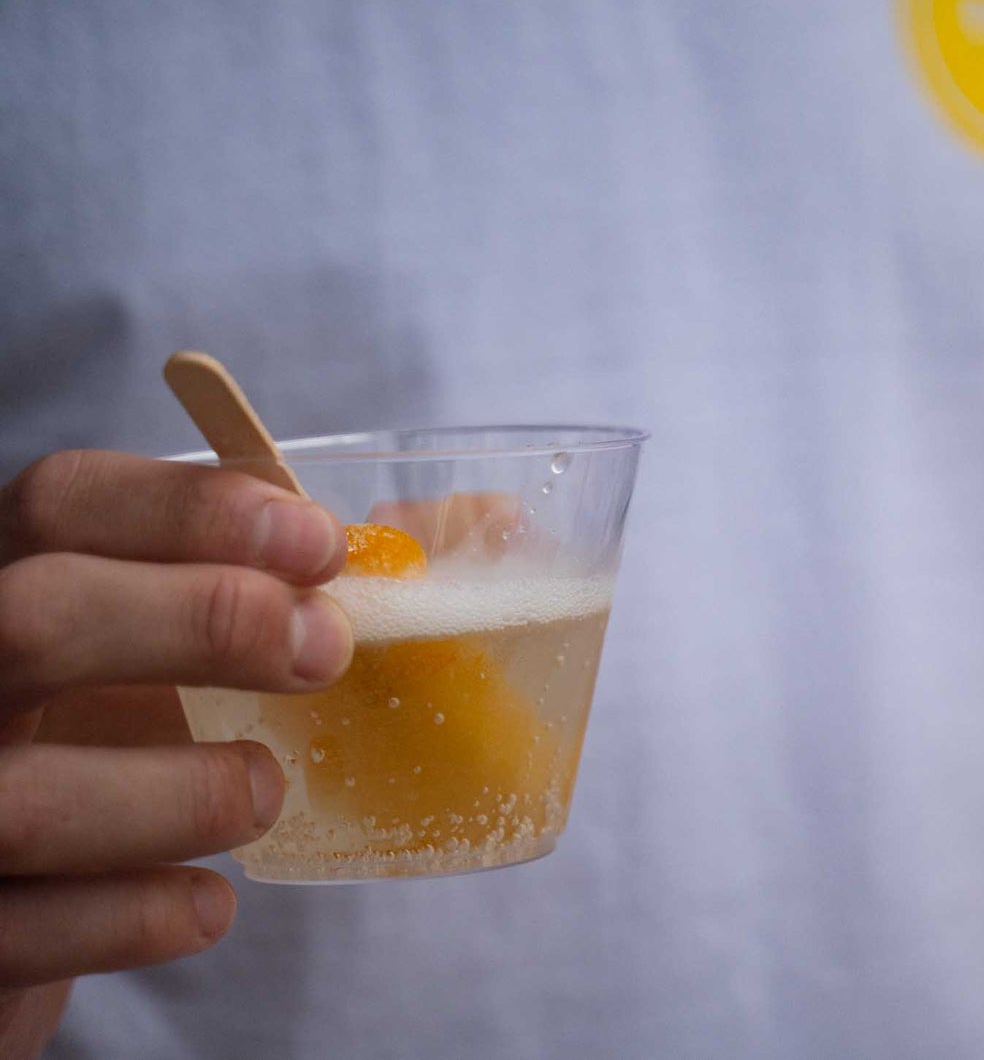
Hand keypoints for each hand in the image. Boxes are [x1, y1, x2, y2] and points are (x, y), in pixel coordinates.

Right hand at [0, 450, 350, 1051]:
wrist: (3, 906)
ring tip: (265, 791)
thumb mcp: (159, 654)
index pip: (63, 502)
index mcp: (1, 585)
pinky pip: (36, 929)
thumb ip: (282, 588)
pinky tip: (206, 903)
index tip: (320, 541)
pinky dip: (140, 915)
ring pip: (28, 798)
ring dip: (183, 794)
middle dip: (200, 622)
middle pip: (34, 618)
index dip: (192, 508)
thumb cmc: (103, 749)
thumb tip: (487, 523)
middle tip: (325, 649)